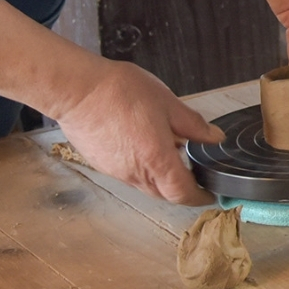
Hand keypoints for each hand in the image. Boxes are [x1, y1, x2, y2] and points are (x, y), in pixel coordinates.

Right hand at [52, 60, 224, 205]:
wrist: (75, 90)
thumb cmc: (118, 93)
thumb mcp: (167, 103)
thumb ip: (193, 125)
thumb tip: (213, 138)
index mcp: (156, 161)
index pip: (183, 194)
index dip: (199, 197)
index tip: (208, 194)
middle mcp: (135, 173)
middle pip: (164, 193)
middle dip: (181, 188)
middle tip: (192, 173)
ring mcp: (115, 171)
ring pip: (145, 184)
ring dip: (160, 176)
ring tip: (166, 151)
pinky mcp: (101, 164)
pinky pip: (127, 174)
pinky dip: (141, 167)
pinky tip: (141, 144)